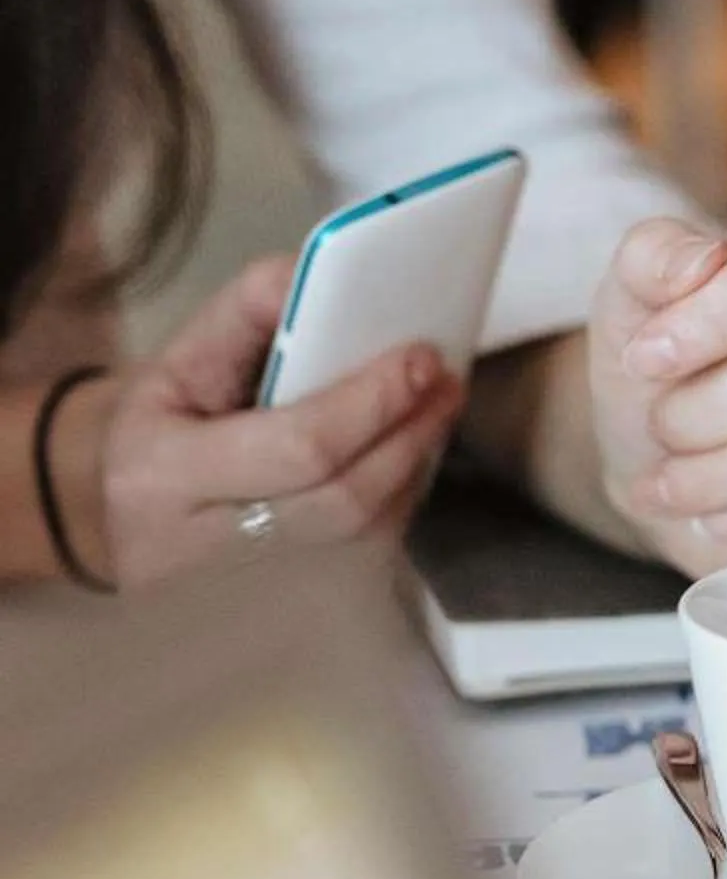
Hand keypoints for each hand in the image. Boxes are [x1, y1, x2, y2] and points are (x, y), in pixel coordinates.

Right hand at [75, 257, 460, 588]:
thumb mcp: (174, 367)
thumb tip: (304, 271)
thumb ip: (239, 317)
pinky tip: (410, 450)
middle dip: (408, 434)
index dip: (370, 403)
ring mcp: (263, 591)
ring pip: (371, 533)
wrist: (127, 527)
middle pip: (347, 500)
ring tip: (438, 405)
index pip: (298, 448)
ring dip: (415, 462)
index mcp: (166, 480)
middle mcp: (214, 548)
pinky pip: (374, 551)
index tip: (419, 359)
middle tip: (446, 380)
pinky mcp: (303, 606)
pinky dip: (402, 494)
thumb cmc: (161, 438)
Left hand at [589, 207, 726, 575]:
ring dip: (724, 476)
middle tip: (660, 433)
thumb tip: (701, 263)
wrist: (676, 466)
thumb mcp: (631, 305)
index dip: (714, 316)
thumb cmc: (666, 378)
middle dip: (703, 413)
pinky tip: (725, 519)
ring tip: (674, 486)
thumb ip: (652, 260)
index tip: (645, 360)